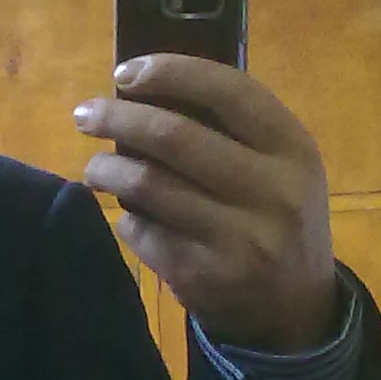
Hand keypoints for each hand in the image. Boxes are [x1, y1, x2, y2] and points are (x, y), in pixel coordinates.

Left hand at [73, 54, 337, 352]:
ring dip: (105, 169)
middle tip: (85, 115)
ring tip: (94, 167)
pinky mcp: (202, 276)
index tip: (125, 73)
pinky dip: (125, 216)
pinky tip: (129, 213)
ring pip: (147, 185)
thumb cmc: (277, 216)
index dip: (170, 72)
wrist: (295, 307)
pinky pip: (141, 230)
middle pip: (173, 137)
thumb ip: (231, 128)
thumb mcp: (280, 166)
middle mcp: (272, 191)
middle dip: (116, 118)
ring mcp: (237, 238)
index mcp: (293, 149)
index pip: (229, 91)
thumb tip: (144, 88)